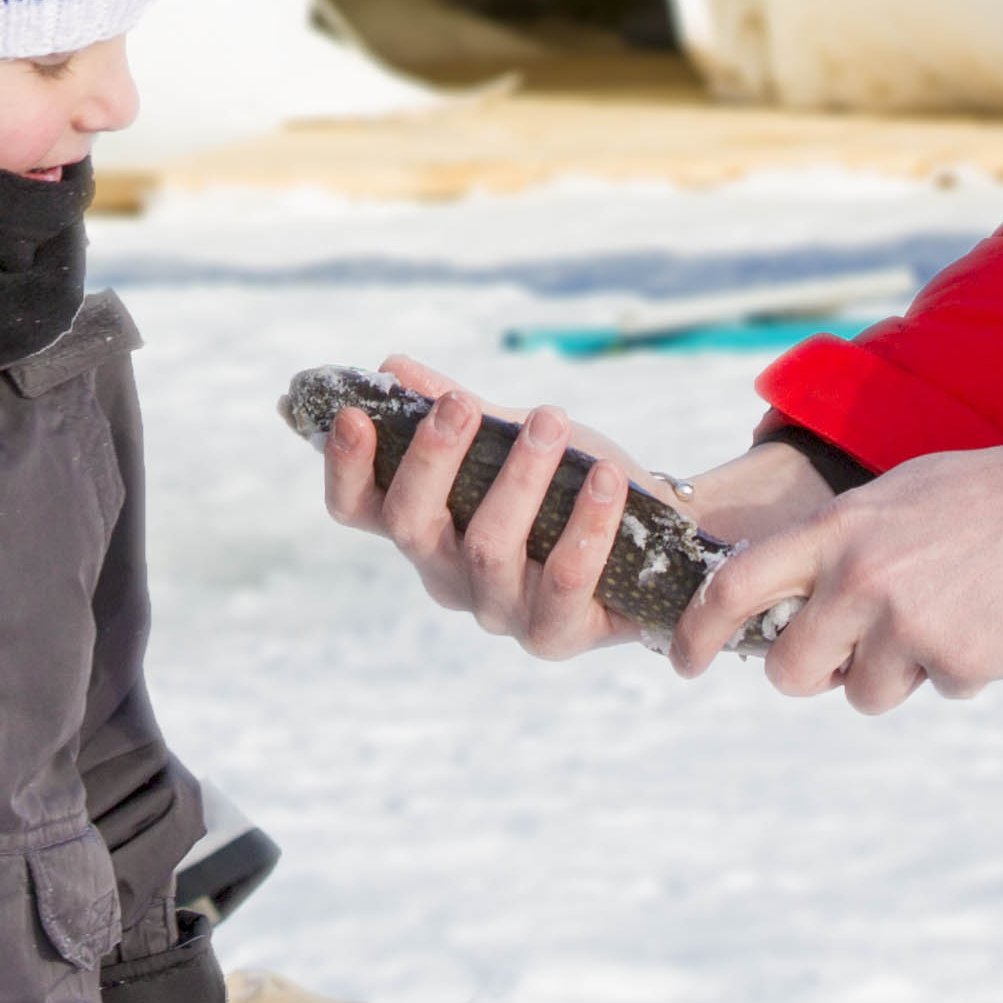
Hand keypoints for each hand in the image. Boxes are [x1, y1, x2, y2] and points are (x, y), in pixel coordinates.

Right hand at [313, 357, 839, 672]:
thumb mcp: (514, 438)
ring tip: (552, 422)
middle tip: (462, 403)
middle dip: (432, 459)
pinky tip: (608, 478)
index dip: (345, 469)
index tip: (355, 415)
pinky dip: (586, 524)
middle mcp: (450, 578)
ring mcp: (500, 612)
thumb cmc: (569, 483)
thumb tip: (395, 367)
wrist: (657, 535)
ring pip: (488, 548)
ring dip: (520, 478)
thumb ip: (460, 412)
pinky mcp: (558, 634)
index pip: (359, 510)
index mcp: (424, 531)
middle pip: (412, 526)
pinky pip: (565, 581)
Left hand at [688, 442, 1002, 713]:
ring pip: (862, 694)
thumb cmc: (980, 497)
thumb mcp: (889, 499)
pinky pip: (934, 691)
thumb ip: (835, 549)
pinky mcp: (957, 663)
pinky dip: (957, 669)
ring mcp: (908, 625)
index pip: (734, 587)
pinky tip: (988, 621)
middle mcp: (859, 579)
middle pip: (789, 670)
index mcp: (835, 530)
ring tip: (942, 617)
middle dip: (811, 673)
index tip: (684, 662)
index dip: (696, 634)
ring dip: (893, 673)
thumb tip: (790, 611)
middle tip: (843, 656)